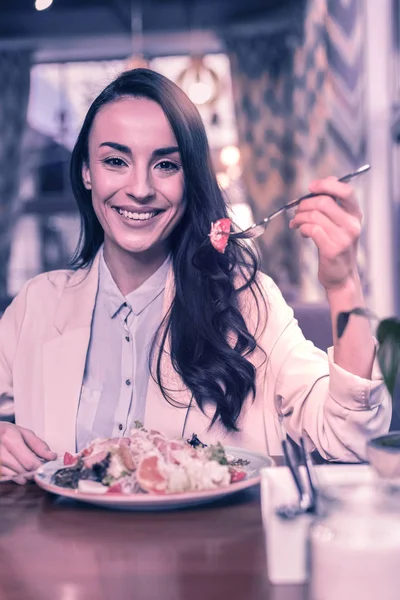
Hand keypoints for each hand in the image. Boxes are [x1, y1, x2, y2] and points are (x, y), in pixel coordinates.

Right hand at [0, 423, 56, 483]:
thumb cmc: (5, 432)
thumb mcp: (23, 432)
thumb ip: (38, 445)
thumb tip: (52, 456)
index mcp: (10, 439)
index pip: (29, 462)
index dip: (40, 467)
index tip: (47, 467)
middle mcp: (0, 452)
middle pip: (24, 471)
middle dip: (34, 470)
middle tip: (37, 464)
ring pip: (16, 477)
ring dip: (25, 474)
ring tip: (25, 463)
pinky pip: (9, 478)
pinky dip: (16, 476)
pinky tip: (16, 468)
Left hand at [289, 176, 361, 290]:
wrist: (341, 276)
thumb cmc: (337, 247)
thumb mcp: (340, 224)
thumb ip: (333, 205)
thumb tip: (322, 183)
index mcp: (355, 215)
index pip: (345, 191)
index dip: (326, 185)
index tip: (311, 187)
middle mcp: (352, 224)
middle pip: (324, 202)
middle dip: (304, 204)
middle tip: (297, 211)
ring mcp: (343, 237)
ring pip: (314, 215)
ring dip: (299, 217)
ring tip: (296, 223)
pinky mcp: (332, 249)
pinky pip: (311, 229)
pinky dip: (302, 228)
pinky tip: (302, 233)